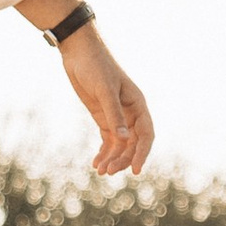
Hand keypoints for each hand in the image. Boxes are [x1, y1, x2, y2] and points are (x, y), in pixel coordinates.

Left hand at [62, 27, 151, 175]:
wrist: (79, 53)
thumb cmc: (96, 66)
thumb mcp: (105, 90)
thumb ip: (113, 114)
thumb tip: (124, 139)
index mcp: (138, 105)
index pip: (146, 135)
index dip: (142, 153)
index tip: (135, 170)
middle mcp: (131, 113)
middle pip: (132, 144)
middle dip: (122, 159)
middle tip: (108, 172)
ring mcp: (117, 116)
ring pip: (120, 145)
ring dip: (112, 158)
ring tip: (100, 171)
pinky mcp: (103, 118)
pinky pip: (108, 140)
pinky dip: (104, 152)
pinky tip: (96, 164)